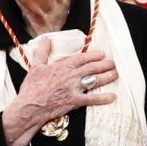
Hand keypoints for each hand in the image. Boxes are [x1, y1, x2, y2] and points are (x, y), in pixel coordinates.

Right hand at [3, 38, 119, 145]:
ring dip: (107, 77)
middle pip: (92, 68)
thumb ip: (42, 52)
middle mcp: (71, 76)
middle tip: (113, 63)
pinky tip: (112, 97)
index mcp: (62, 66)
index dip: (94, 55)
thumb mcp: (35, 66)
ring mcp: (74, 88)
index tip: (102, 54)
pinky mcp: (75, 101)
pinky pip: (92, 99)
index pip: (82, 58)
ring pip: (95, 81)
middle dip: (104, 65)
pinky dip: (103, 98)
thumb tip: (45, 39)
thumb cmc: (32, 87)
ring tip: (116, 74)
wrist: (30, 106)